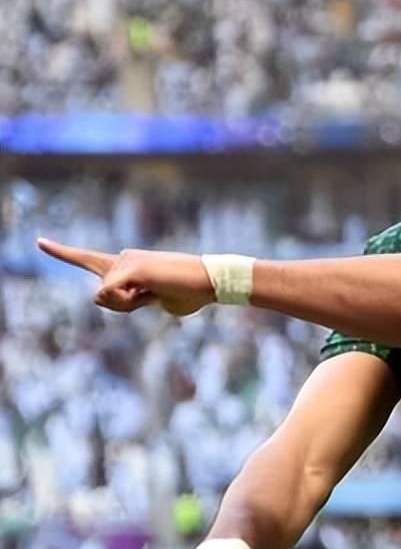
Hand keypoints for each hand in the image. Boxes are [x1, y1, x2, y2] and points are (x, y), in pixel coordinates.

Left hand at [37, 238, 214, 315]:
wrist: (212, 282)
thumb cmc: (190, 293)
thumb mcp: (157, 303)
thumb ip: (130, 302)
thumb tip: (103, 294)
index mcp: (128, 264)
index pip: (88, 259)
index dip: (62, 252)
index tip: (40, 241)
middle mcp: (123, 257)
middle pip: (101, 297)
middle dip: (122, 307)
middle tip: (155, 298)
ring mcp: (126, 260)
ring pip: (105, 298)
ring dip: (129, 306)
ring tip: (159, 292)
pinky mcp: (131, 268)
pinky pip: (111, 295)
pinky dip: (128, 302)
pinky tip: (151, 290)